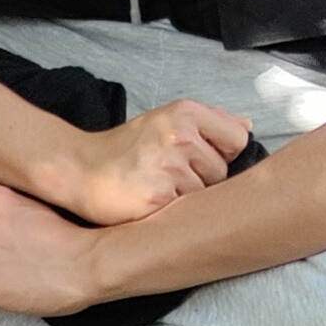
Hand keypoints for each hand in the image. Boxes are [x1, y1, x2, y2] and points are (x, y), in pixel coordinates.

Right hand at [59, 100, 248, 223]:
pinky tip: (149, 201)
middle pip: (222, 171)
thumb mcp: (165, 120)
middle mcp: (179, 135)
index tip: (197, 158)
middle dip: (201, 178)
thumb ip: (209, 122)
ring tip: (156, 186)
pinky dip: (169, 212)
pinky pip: (184, 212)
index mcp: (185, 112)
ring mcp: (169, 166)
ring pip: (204, 194)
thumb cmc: (124, 150)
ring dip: (184, 198)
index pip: (237, 138)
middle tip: (167, 174)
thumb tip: (247, 125)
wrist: (79, 170)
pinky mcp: (158, 197)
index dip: (222, 153)